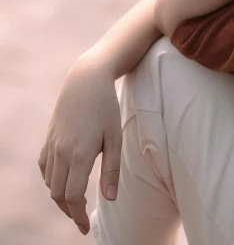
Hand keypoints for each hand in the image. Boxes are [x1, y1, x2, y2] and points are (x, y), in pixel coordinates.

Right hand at [38, 53, 121, 236]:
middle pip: (58, 195)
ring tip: (76, 201)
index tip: (86, 228)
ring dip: (60, 196)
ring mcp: (52, 144)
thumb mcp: (114, 136)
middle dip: (70, 211)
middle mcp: (62, 152)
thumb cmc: (106, 106)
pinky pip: (44, 167)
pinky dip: (51, 180)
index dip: (79, 217)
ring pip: (50, 183)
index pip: (73, 197)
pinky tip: (63, 180)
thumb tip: (110, 199)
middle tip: (83, 217)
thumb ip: (111, 169)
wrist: (86, 79)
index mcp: (79, 154)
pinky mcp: (48, 138)